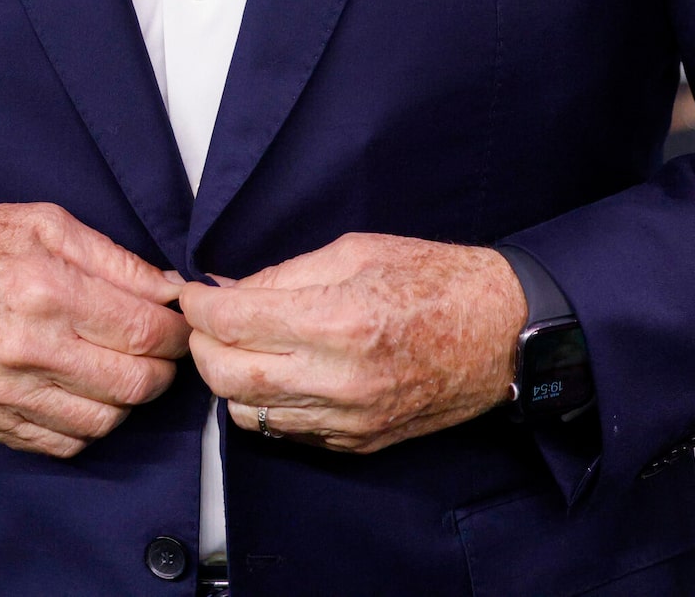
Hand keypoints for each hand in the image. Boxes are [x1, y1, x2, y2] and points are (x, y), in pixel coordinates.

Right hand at [0, 203, 188, 457]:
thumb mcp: (42, 224)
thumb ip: (113, 259)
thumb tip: (170, 291)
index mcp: (45, 290)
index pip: (143, 331)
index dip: (176, 331)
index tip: (179, 322)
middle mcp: (28, 348)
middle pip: (134, 384)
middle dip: (163, 368)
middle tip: (160, 349)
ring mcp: (7, 393)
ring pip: (107, 421)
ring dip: (129, 399)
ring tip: (122, 367)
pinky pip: (66, 444)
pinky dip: (90, 423)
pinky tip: (85, 391)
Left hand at [180, 233, 524, 453]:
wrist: (501, 335)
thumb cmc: (434, 281)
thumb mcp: (353, 252)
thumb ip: (282, 275)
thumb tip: (225, 289)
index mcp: (337, 321)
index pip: (233, 324)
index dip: (199, 307)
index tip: (193, 294)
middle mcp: (339, 380)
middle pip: (227, 377)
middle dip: (202, 346)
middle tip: (207, 322)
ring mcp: (348, 420)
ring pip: (247, 414)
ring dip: (228, 380)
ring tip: (238, 348)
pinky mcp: (358, 443)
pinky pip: (285, 433)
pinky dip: (264, 406)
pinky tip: (274, 374)